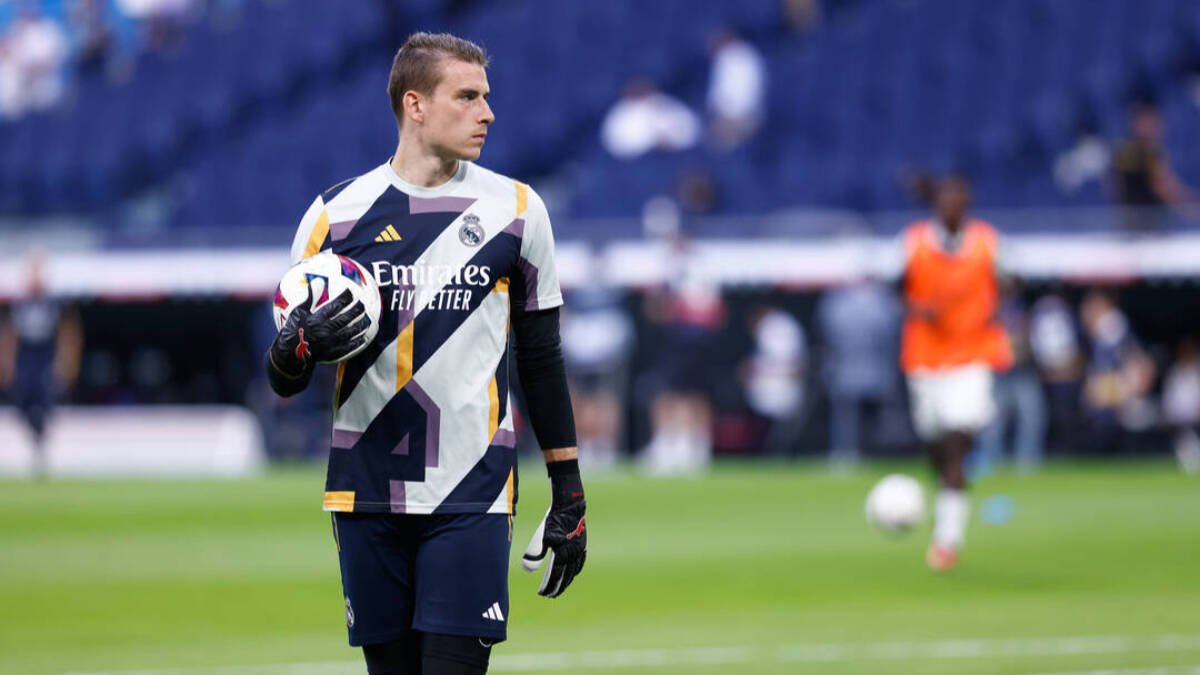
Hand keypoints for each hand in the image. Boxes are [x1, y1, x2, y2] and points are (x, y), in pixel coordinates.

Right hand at [270, 286, 369, 373]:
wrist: (289, 354)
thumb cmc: (293, 330)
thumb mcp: (298, 312)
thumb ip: (310, 297)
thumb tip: (317, 280)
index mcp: (317, 319)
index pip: (334, 306)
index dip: (344, 298)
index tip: (350, 293)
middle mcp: (325, 330)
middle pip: (345, 318)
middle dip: (356, 310)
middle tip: (363, 304)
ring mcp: (330, 343)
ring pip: (349, 332)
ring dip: (359, 325)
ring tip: (367, 320)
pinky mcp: (332, 353)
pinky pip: (348, 347)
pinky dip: (357, 342)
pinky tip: (364, 338)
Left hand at [521, 461, 585, 597]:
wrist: (570, 502)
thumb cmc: (553, 519)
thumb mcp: (540, 536)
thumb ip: (535, 554)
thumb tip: (528, 570)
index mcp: (564, 554)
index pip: (556, 576)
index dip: (549, 586)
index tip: (543, 594)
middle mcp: (575, 554)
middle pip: (567, 576)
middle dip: (559, 586)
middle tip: (551, 595)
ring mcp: (581, 548)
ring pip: (575, 570)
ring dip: (568, 579)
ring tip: (561, 585)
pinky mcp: (582, 541)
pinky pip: (580, 561)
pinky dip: (575, 569)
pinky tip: (572, 569)